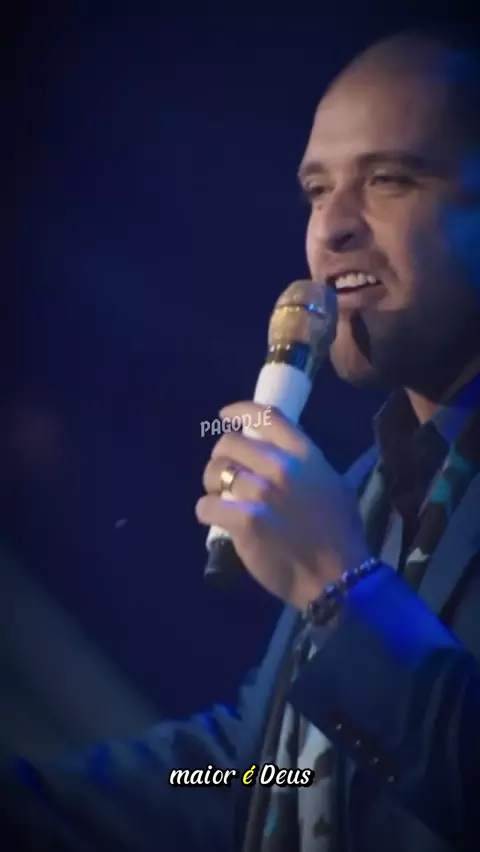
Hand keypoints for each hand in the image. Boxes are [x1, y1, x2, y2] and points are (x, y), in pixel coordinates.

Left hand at [195, 401, 370, 610]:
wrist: (338, 577)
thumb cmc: (341, 535)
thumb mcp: (336, 487)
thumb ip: (310, 467)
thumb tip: (284, 457)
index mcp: (305, 456)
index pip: (266, 417)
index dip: (239, 411)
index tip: (225, 416)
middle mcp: (282, 468)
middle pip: (230, 443)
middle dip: (220, 456)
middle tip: (224, 475)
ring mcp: (262, 493)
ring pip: (215, 472)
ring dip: (212, 485)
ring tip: (221, 498)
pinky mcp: (245, 520)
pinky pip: (206, 505)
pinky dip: (206, 510)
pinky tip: (215, 518)